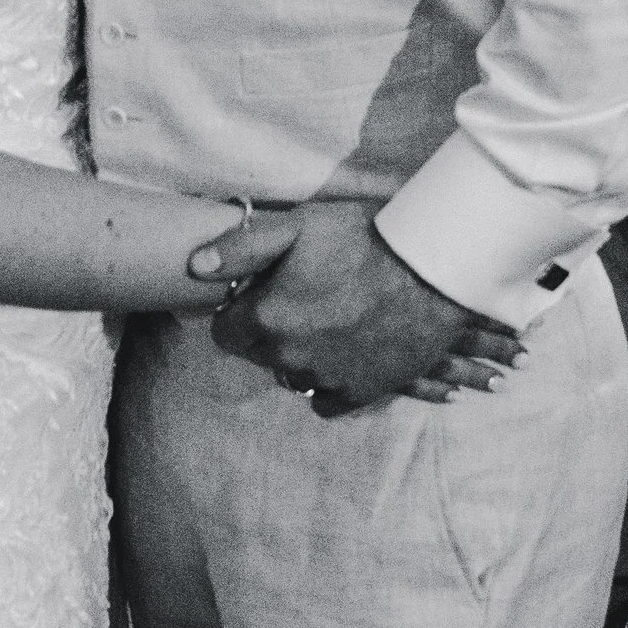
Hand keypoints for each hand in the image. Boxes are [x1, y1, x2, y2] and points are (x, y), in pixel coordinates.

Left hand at [187, 201, 520, 412]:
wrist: (433, 269)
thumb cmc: (364, 239)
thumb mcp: (297, 226)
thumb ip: (240, 248)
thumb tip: (194, 266)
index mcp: (266, 318)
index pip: (225, 331)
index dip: (240, 310)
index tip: (262, 292)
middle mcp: (289, 357)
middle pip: (259, 353)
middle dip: (271, 331)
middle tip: (303, 300)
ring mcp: (325, 378)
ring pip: (292, 376)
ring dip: (301, 355)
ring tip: (329, 322)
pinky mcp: (360, 392)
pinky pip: (325, 401)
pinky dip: (329, 382)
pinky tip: (343, 353)